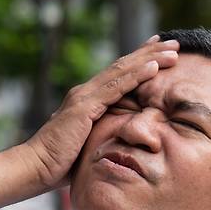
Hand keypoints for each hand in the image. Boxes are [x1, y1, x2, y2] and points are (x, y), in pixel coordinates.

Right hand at [24, 35, 178, 188]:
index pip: (117, 74)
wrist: (36, 167)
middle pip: (123, 66)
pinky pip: (115, 88)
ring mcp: (84, 98)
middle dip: (150, 52)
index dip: (139, 60)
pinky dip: (136, 76)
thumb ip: (102, 136)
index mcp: (87, 100)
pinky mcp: (84, 108)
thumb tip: (120, 142)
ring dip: (150, 59)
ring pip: (122, 71)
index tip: (158, 52)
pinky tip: (153, 68)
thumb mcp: (87, 145)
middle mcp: (85, 93)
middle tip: (174, 41)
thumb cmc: (59, 164)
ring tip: (173, 50)